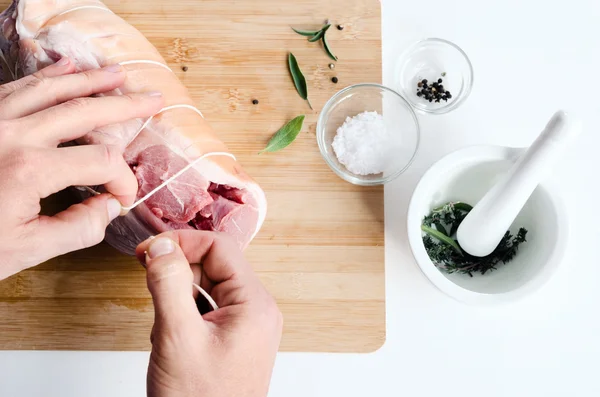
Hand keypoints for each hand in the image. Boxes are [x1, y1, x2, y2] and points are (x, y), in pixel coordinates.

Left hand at [0, 58, 163, 278]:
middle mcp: (13, 135)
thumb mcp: (25, 251)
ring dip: (88, 80)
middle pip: (83, 111)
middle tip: (152, 98)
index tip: (124, 198)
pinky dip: (46, 76)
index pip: (101, 162)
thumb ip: (78, 228)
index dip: (123, 179)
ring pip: (50, 89)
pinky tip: (65, 68)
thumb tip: (110, 206)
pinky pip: (16, 86)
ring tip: (116, 75)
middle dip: (123, 104)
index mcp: (30, 170)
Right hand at [136, 231, 282, 396]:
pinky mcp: (231, 339)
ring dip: (178, 300)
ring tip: (166, 332)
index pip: (220, 248)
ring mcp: (245, 326)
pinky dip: (182, 318)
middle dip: (178, 276)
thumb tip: (160, 246)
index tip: (148, 251)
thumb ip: (168, 285)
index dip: (182, 242)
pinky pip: (205, 311)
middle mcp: (256, 311)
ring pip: (206, 288)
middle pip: (214, 266)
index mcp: (254, 304)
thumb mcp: (177, 337)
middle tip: (151, 288)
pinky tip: (172, 342)